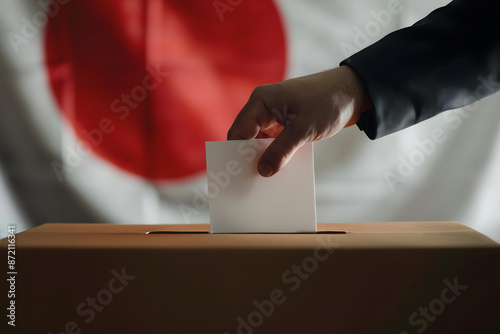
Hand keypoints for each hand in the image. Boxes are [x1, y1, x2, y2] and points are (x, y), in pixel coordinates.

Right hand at [227, 65, 371, 176]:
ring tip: (265, 179)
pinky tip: (280, 169)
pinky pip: (275, 142)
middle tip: (250, 182)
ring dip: (264, 158)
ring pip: (261, 142)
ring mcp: (275, 116)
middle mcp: (264, 107)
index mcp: (261, 101)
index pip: (238, 131)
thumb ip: (281, 151)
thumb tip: (263, 171)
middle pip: (247, 138)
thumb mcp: (303, 129)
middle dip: (249, 158)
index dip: (235, 153)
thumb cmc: (328, 102)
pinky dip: (277, 154)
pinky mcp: (286, 123)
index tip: (237, 175)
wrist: (354, 92)